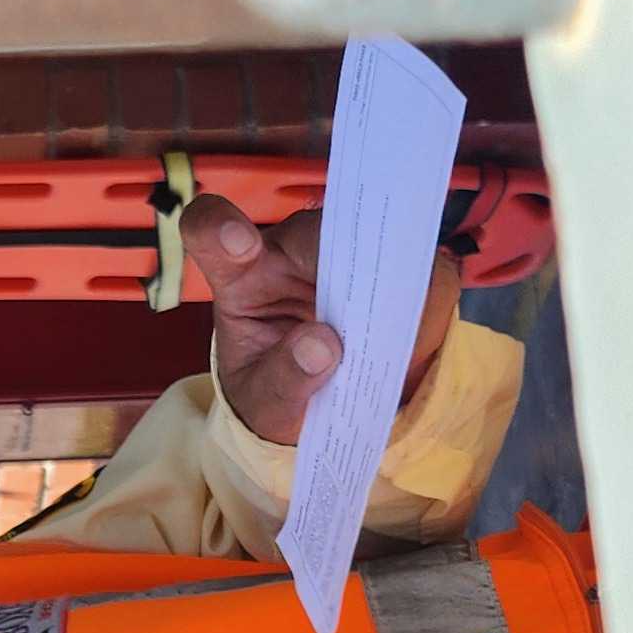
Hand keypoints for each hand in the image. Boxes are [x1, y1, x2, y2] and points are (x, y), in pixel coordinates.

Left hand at [181, 195, 463, 444]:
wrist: (314, 397)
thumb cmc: (275, 391)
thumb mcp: (267, 405)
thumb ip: (284, 380)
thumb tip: (323, 345)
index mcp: (238, 276)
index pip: (211, 232)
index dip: (220, 227)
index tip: (235, 242)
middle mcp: (287, 251)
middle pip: (317, 233)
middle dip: (347, 261)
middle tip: (373, 310)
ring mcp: (341, 252)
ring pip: (374, 241)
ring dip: (392, 284)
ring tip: (394, 338)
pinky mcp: (387, 261)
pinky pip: (414, 263)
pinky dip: (421, 300)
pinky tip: (414, 334)